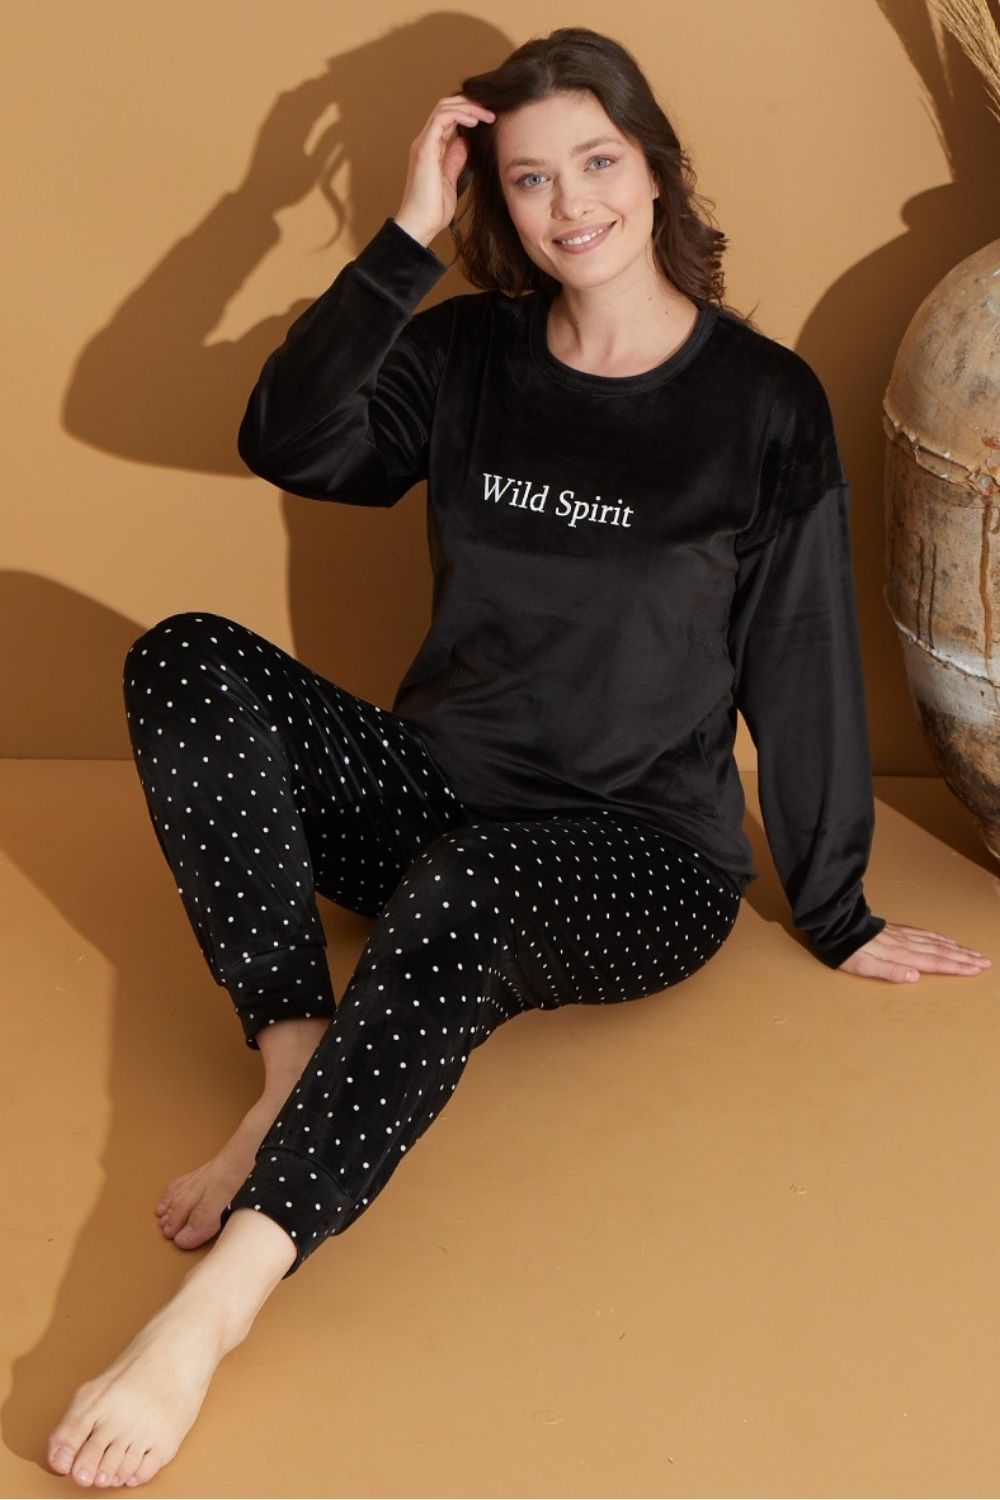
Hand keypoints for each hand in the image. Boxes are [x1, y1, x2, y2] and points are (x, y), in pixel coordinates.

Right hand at [394, 93, 495, 246]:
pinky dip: (460, 115)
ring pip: (444, 108)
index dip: (468, 112)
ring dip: (468, 107)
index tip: (489, 117)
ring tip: (487, 114)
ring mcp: (424, 144)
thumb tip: (466, 142)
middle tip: (491, 110)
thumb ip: (456, 159)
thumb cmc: (434, 209)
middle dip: (470, 103)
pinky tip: (475, 121)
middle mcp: (426, 142)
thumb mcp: (451, 179)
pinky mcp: (425, 149)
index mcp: (431, 148)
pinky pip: (441, 119)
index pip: (448, 118)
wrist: (421, 224)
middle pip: (445, 106)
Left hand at [837, 921, 992, 981]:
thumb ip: (889, 971)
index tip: (976, 970)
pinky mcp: (896, 930)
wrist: (835, 925)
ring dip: (957, 948)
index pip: (934, 962)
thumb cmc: (846, 950)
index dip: (956, 967)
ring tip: (974, 953)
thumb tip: (914, 976)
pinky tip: (947, 939)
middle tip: (986, 962)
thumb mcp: (862, 967)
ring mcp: (902, 936)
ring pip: (936, 942)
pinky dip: (939, 937)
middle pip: (941, 951)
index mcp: (900, 955)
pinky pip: (924, 933)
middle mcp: (906, 944)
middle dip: (965, 958)